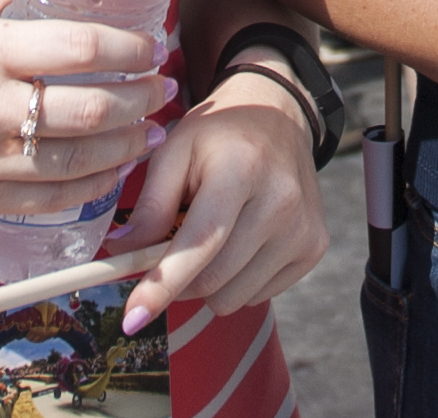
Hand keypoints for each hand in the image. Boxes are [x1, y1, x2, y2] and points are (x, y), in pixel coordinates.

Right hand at [0, 0, 171, 218]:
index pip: (81, 48)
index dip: (130, 48)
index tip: (152, 46)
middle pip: (90, 111)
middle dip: (141, 101)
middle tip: (162, 91)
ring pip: (76, 162)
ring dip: (126, 148)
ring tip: (150, 132)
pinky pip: (47, 199)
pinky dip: (89, 187)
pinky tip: (111, 171)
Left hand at [112, 73, 327, 333]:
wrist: (280, 117)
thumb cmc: (219, 136)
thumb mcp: (174, 151)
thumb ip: (150, 205)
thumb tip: (122, 256)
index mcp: (242, 168)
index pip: (200, 242)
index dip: (162, 285)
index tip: (132, 320)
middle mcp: (281, 201)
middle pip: (212, 279)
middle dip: (177, 281)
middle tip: (167, 253)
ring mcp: (303, 228)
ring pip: (233, 298)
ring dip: (208, 284)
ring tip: (211, 239)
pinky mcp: (314, 247)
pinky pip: (258, 296)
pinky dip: (237, 281)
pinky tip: (239, 243)